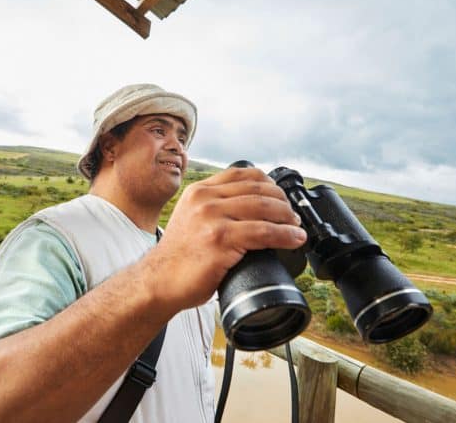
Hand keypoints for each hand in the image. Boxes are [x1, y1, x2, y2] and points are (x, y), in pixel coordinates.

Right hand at [142, 167, 306, 311]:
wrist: (158, 281)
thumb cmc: (178, 256)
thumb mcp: (190, 217)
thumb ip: (213, 207)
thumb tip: (250, 209)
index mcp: (199, 191)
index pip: (242, 174)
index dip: (269, 183)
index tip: (280, 196)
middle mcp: (205, 200)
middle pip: (258, 189)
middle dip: (282, 202)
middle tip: (293, 216)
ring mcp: (212, 219)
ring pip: (264, 208)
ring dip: (288, 218)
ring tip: (296, 227)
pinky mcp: (220, 240)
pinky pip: (264, 233)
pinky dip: (285, 235)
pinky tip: (295, 239)